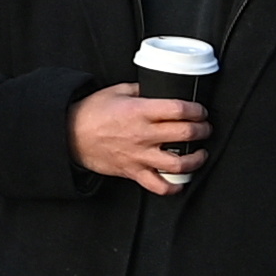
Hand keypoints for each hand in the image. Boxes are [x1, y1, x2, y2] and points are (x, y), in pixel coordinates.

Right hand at [69, 87, 210, 194]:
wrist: (70, 135)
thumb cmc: (91, 113)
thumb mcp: (117, 91)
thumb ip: (141, 90)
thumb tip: (157, 88)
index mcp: (140, 111)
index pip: (179, 109)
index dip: (197, 109)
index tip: (200, 110)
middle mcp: (143, 134)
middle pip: (185, 133)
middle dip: (202, 130)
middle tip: (205, 128)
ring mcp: (140, 155)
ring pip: (179, 163)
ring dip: (196, 158)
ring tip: (200, 153)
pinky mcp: (134, 172)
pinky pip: (159, 186)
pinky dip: (174, 187)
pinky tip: (181, 180)